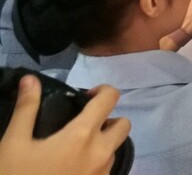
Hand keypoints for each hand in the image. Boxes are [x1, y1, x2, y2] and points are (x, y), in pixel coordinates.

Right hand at [0, 76, 130, 174]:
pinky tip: (74, 166)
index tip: (85, 97)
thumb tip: (30, 79)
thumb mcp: (14, 142)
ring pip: (116, 148)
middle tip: (83, 123)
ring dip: (103, 142)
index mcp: (82, 135)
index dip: (102, 91)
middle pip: (123, 124)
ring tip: (76, 147)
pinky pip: (108, 168)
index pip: (110, 99)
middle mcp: (100, 152)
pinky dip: (98, 162)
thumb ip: (27, 108)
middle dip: (109, 119)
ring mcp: (102, 174)